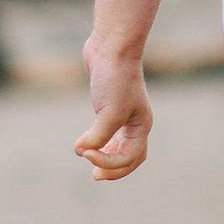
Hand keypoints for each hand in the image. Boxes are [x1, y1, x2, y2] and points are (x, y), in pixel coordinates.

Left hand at [75, 43, 152, 179]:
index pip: (128, 158)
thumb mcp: (108, 113)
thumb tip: (81, 151)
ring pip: (120, 145)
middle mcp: (136, 122)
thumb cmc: (115, 78)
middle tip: (94, 177)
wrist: (112, 47)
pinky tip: (87, 141)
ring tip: (90, 160)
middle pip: (131, 157)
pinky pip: (109, 131)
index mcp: (142, 126)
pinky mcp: (110, 104)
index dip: (107, 161)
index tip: (85, 152)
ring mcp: (124, 114)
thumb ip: (97, 137)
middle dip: (113, 169)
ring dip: (106, 156)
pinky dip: (100, 141)